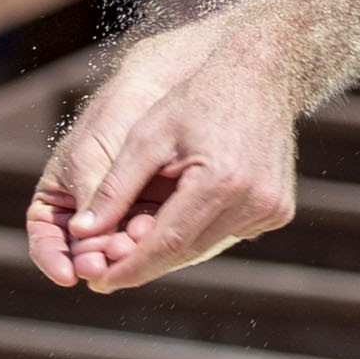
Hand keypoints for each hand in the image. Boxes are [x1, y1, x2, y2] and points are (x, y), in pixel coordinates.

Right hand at [27, 63, 171, 287]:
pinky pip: (143, 237)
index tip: (67, 274)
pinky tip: (151, 242)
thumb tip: (84, 241)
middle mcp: (84, 214)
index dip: (52, 260)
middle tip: (103, 266)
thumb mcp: (91, 160)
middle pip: (81, 251)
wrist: (153, 93)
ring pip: (114, 247)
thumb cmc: (110, 120)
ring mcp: (118, 216)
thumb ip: (91, 200)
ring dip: (120, 254)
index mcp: (55, 202)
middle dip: (92, 259)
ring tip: (129, 253)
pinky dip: (145, 242)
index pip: (46, 241)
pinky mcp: (148, 214)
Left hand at [58, 59, 300, 292]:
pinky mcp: (278, 211)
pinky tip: (173, 227)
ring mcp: (271, 210)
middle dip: (145, 264)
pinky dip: (198, 235)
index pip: (166, 243)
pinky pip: (227, 235)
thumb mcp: (148, 137)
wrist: (262, 76)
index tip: (99, 282)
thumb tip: (81, 232)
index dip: (129, 266)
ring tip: (131, 254)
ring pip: (206, 247)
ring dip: (169, 253)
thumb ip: (115, 187)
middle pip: (187, 251)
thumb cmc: (197, 99)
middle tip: (107, 275)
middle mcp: (253, 202)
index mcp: (220, 181)